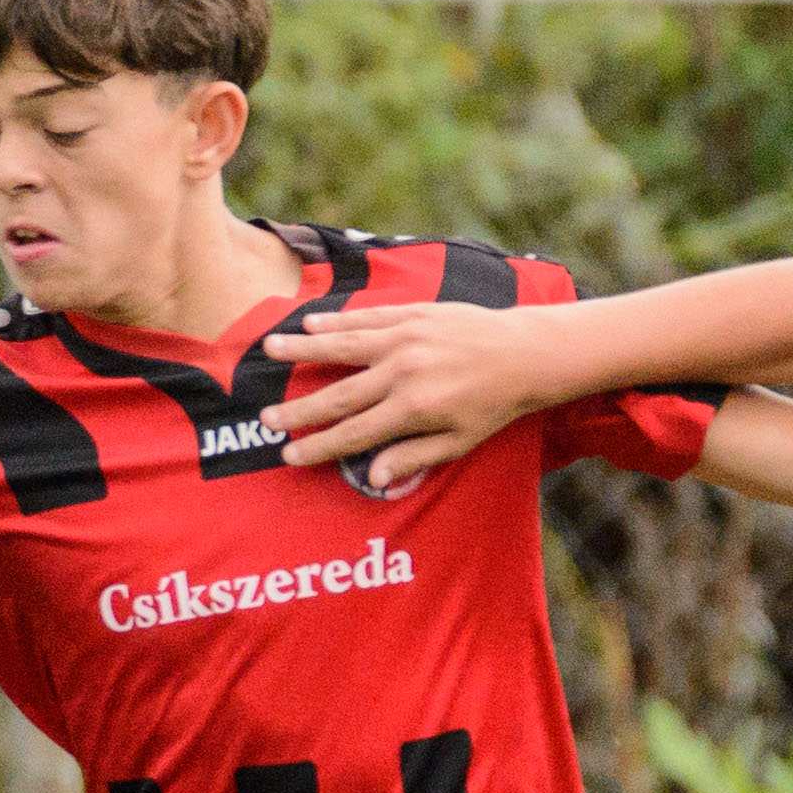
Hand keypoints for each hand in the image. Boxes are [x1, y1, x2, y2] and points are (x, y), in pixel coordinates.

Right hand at [265, 300, 582, 490]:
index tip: (290, 455)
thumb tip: (374, 478)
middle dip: (300, 409)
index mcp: (413, 409)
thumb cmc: (493, 405)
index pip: (355, 433)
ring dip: (304, 349)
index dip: (319, 446)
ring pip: (344, 346)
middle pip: (340, 394)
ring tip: (270, 349)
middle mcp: (403, 372)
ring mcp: (406, 339)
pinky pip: (368, 317)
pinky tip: (311, 322)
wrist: (525, 353)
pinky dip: (338, 320)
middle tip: (266, 417)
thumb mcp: (459, 442)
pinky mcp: (414, 314)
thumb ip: (414, 457)